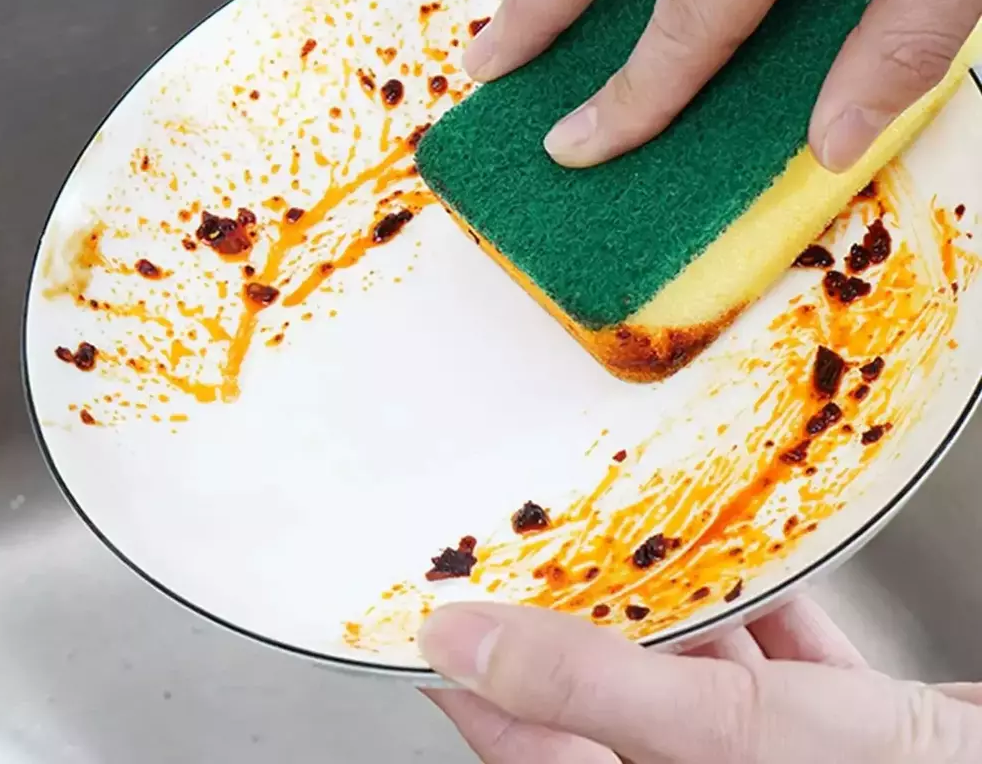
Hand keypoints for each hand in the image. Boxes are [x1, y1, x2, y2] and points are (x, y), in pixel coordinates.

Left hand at [420, 596, 981, 762]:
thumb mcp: (725, 733)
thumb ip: (591, 688)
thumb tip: (468, 647)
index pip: (532, 744)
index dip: (480, 683)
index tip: (442, 615)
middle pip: (610, 698)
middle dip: (575, 626)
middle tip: (531, 552)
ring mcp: (777, 751)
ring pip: (692, 670)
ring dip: (670, 605)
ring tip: (625, 538)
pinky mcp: (839, 723)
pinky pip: (774, 656)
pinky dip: (757, 606)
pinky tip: (746, 557)